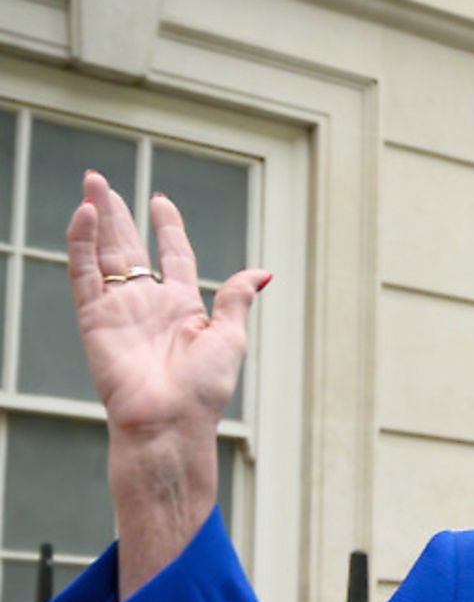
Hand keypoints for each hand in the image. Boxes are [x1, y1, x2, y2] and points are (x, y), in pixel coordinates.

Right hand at [65, 171, 270, 595]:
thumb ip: (236, 298)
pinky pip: (84, 273)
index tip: (160, 201)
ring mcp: (119, 309)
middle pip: (130, 247)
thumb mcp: (230, 337)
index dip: (167, 229)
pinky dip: (82, 242)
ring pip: (104, 252)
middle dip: (118, 213)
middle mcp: (149, 303)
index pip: (173, 256)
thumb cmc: (204, 389)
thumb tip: (264, 273)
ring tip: (91, 184)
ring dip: (96, 217)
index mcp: (184, 307)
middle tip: (99, 181)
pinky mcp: (94, 317)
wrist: (170, 421)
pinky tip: (84, 214)